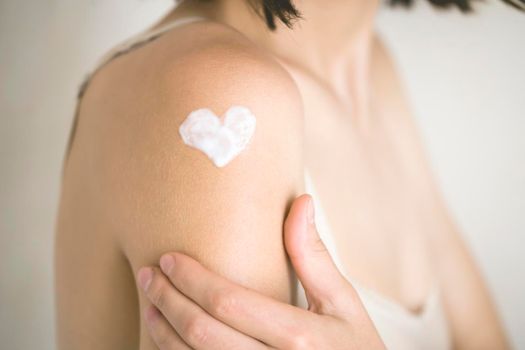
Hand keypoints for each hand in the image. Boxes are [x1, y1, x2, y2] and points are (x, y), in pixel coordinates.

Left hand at [137, 194, 385, 348]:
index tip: (168, 259)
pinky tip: (167, 340)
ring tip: (150, 305)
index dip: (191, 279)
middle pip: (201, 333)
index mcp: (298, 337)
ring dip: (163, 334)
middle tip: (147, 275)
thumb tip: (301, 202)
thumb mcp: (343, 303)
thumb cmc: (354, 348)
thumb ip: (315, 257)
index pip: (228, 302)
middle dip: (167, 301)